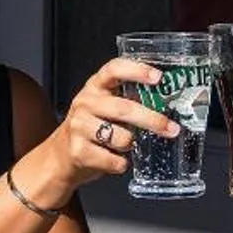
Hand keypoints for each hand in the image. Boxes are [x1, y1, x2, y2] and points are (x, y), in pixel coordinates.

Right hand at [49, 57, 176, 189]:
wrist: (60, 155)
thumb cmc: (91, 128)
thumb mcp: (105, 106)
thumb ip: (128, 100)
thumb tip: (167, 104)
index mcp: (95, 86)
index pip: (114, 70)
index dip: (137, 71)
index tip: (158, 77)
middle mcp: (85, 103)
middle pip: (124, 108)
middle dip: (152, 120)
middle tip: (171, 128)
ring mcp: (79, 127)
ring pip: (122, 137)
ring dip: (131, 144)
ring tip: (125, 145)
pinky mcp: (79, 151)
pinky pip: (114, 160)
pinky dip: (121, 163)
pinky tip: (116, 160)